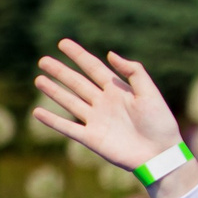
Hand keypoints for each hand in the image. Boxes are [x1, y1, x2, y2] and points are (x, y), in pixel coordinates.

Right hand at [31, 40, 183, 174]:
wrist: (160, 154)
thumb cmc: (160, 123)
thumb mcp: (150, 93)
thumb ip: (134, 72)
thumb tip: (110, 54)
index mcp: (118, 90)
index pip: (94, 68)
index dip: (79, 55)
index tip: (63, 43)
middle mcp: (104, 103)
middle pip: (78, 83)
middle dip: (60, 71)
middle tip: (43, 60)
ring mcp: (96, 120)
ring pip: (70, 102)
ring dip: (54, 91)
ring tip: (38, 79)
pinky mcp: (91, 138)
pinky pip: (67, 128)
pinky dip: (52, 120)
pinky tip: (37, 112)